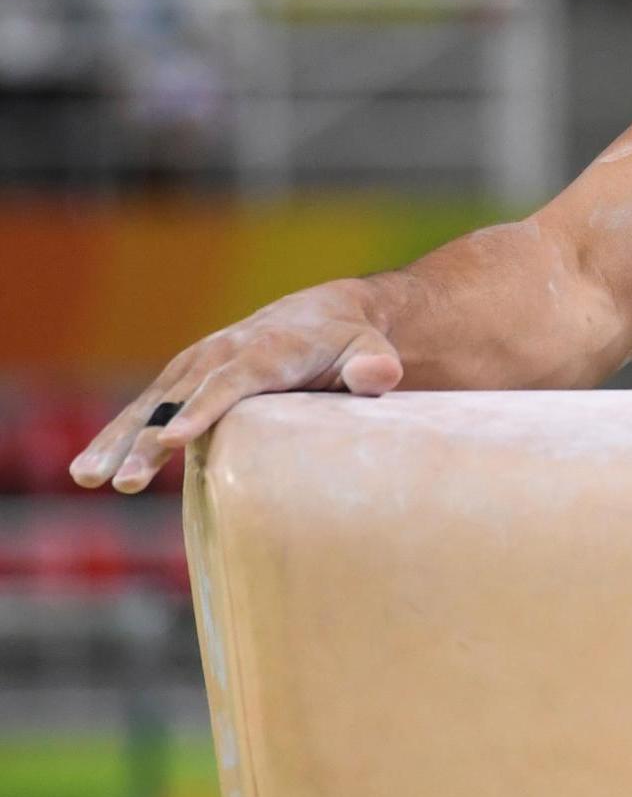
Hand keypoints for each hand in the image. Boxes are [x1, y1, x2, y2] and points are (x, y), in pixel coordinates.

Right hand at [69, 278, 403, 493]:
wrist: (326, 315)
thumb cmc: (352, 342)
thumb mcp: (372, 348)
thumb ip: (375, 364)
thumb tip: (377, 375)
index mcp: (268, 349)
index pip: (232, 381)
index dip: (203, 410)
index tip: (173, 441)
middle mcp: (224, 352)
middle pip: (181, 399)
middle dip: (149, 439)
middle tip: (126, 481)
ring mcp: (198, 364)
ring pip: (152, 404)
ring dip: (117, 440)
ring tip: (87, 478)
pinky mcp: (184, 378)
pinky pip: (146, 408)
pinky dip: (116, 435)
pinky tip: (89, 471)